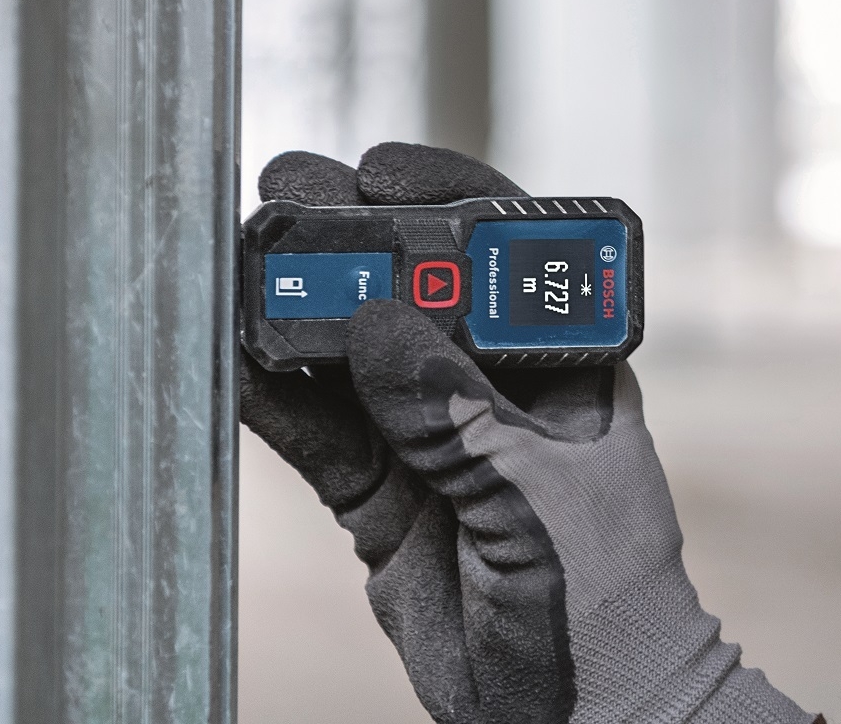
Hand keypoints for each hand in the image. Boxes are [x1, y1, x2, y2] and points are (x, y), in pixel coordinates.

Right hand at [241, 143, 815, 723]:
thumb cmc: (606, 595)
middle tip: (287, 193)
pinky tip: (233, 358)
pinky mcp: (383, 496)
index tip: (382, 171)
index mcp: (564, 364)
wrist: (582, 709)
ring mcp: (433, 437)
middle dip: (354, 240)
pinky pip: (322, 434)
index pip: (508, 253)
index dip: (448, 199)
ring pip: (354, 354)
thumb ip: (459, 417)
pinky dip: (275, 398)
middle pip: (415, 289)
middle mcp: (494, 386)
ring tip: (238, 263)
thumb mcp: (541, 496)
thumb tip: (377, 324)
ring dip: (298, 312)